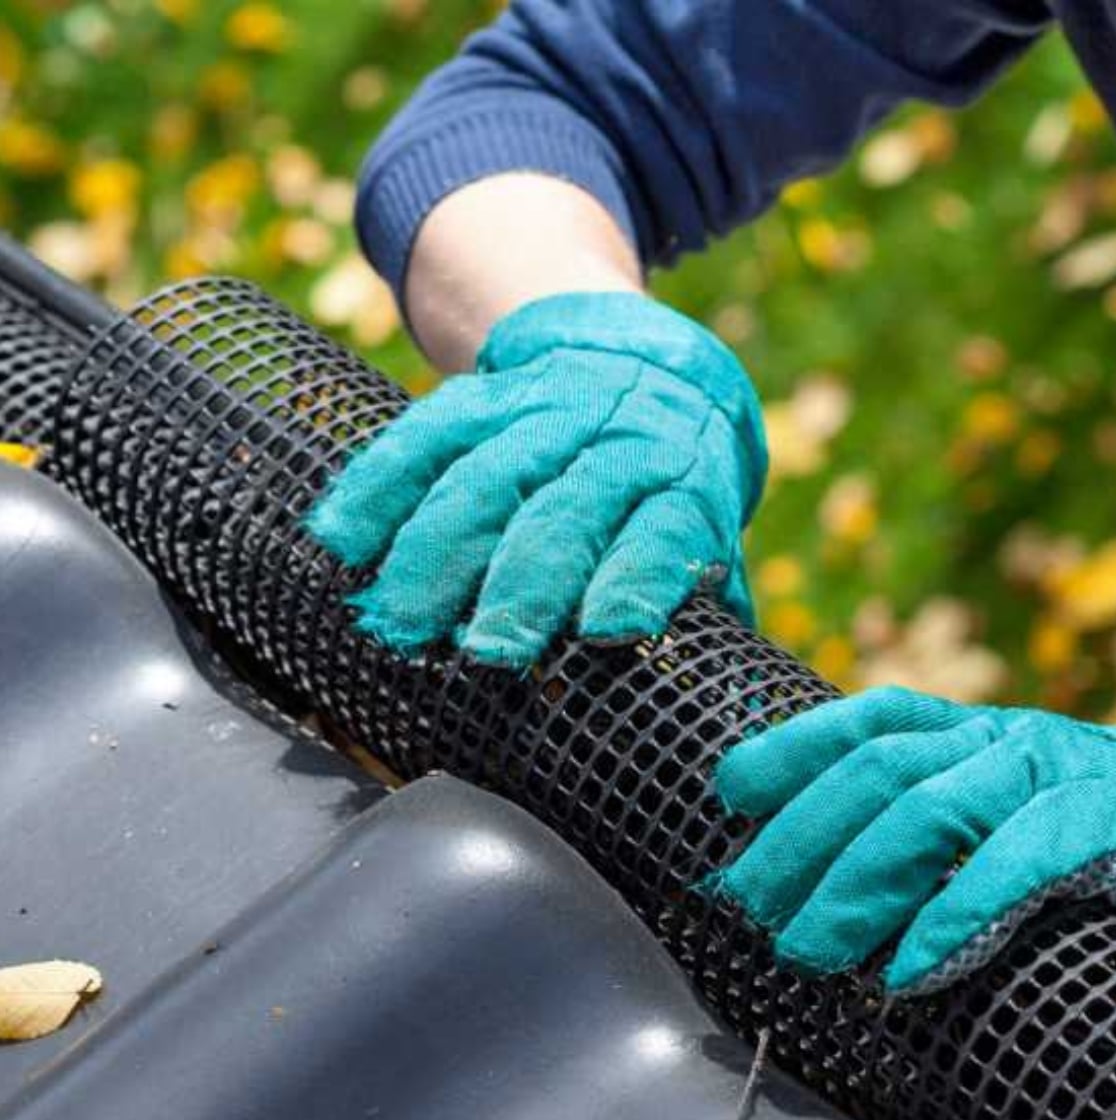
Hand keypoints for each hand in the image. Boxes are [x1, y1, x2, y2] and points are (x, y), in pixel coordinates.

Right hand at [305, 292, 765, 668]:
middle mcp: (617, 442)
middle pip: (565, 512)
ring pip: (484, 477)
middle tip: (486, 652)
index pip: (664, 532)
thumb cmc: (673, 487)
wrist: (642, 364)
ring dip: (434, 554)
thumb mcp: (708, 534)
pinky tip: (340, 540)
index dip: (634, 577)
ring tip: (399, 623)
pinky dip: (376, 487)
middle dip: (522, 585)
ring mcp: (545, 414)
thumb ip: (703, 602)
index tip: (604, 631)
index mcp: (683, 484)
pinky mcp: (483, 396)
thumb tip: (711, 695)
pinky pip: (421, 436)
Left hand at [710, 687, 1115, 1034]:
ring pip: (927, 810)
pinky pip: (1016, 865)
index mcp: (991, 733)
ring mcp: (1064, 775)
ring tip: (805, 951)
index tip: (728, 789)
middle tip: (745, 904)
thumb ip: (957, 834)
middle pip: (876, 770)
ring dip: (853, 884)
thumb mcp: (1033, 818)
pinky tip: (907, 970)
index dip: (794, 746)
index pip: (872, 718)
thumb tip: (846, 888)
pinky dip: (954, 917)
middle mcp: (1014, 741)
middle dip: (798, 838)